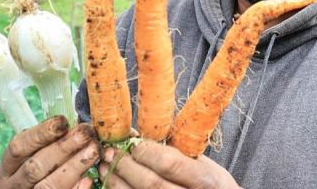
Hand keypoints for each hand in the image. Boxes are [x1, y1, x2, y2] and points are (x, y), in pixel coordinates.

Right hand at [0, 115, 100, 188]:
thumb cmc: (41, 169)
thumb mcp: (35, 156)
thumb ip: (50, 142)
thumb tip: (76, 124)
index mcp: (7, 168)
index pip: (18, 146)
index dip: (41, 133)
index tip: (63, 121)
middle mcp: (12, 185)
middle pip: (35, 166)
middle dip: (62, 148)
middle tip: (85, 134)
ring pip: (48, 185)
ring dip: (74, 166)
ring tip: (93, 150)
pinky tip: (89, 179)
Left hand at [99, 140, 240, 188]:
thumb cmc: (211, 184)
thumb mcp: (203, 164)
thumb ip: (175, 149)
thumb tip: (136, 134)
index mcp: (205, 181)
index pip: (169, 164)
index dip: (146, 151)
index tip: (132, 142)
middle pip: (150, 183)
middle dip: (126, 165)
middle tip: (110, 152)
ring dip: (117, 181)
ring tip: (105, 167)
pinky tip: (111, 184)